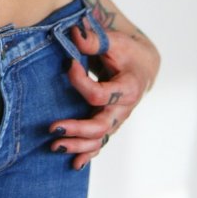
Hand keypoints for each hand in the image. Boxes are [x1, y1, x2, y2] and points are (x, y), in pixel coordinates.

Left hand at [49, 0, 160, 170]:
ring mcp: (117, 119)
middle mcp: (123, 108)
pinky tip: (74, 164)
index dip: (80, 81)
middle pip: (101, 126)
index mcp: (127, 88)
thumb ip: (94, 39)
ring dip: (78, 145)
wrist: (143, 66)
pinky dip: (88, 154)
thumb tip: (74, 33)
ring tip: (55, 146)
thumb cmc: (126, 51)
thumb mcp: (114, 41)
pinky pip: (100, 143)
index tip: (68, 63)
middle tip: (53, 128)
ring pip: (99, 139)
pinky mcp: (110, 123)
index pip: (100, 94)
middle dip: (77, 129)